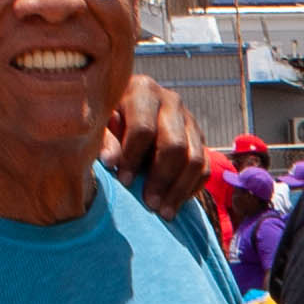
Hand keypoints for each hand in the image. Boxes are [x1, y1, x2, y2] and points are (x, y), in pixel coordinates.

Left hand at [101, 70, 210, 211]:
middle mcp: (171, 101)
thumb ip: (102, 139)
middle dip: (161, 178)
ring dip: (179, 189)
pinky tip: (174, 204)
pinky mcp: (199, 138)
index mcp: (142, 91)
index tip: (123, 181)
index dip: (133, 157)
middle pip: (175, 145)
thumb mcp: (98, 125)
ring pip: (195, 159)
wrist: (124, 114)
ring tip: (163, 212)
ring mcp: (189, 120)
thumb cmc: (105, 122)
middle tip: (149, 204)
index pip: (144, 128)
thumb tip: (110, 160)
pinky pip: (204, 167)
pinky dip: (191, 189)